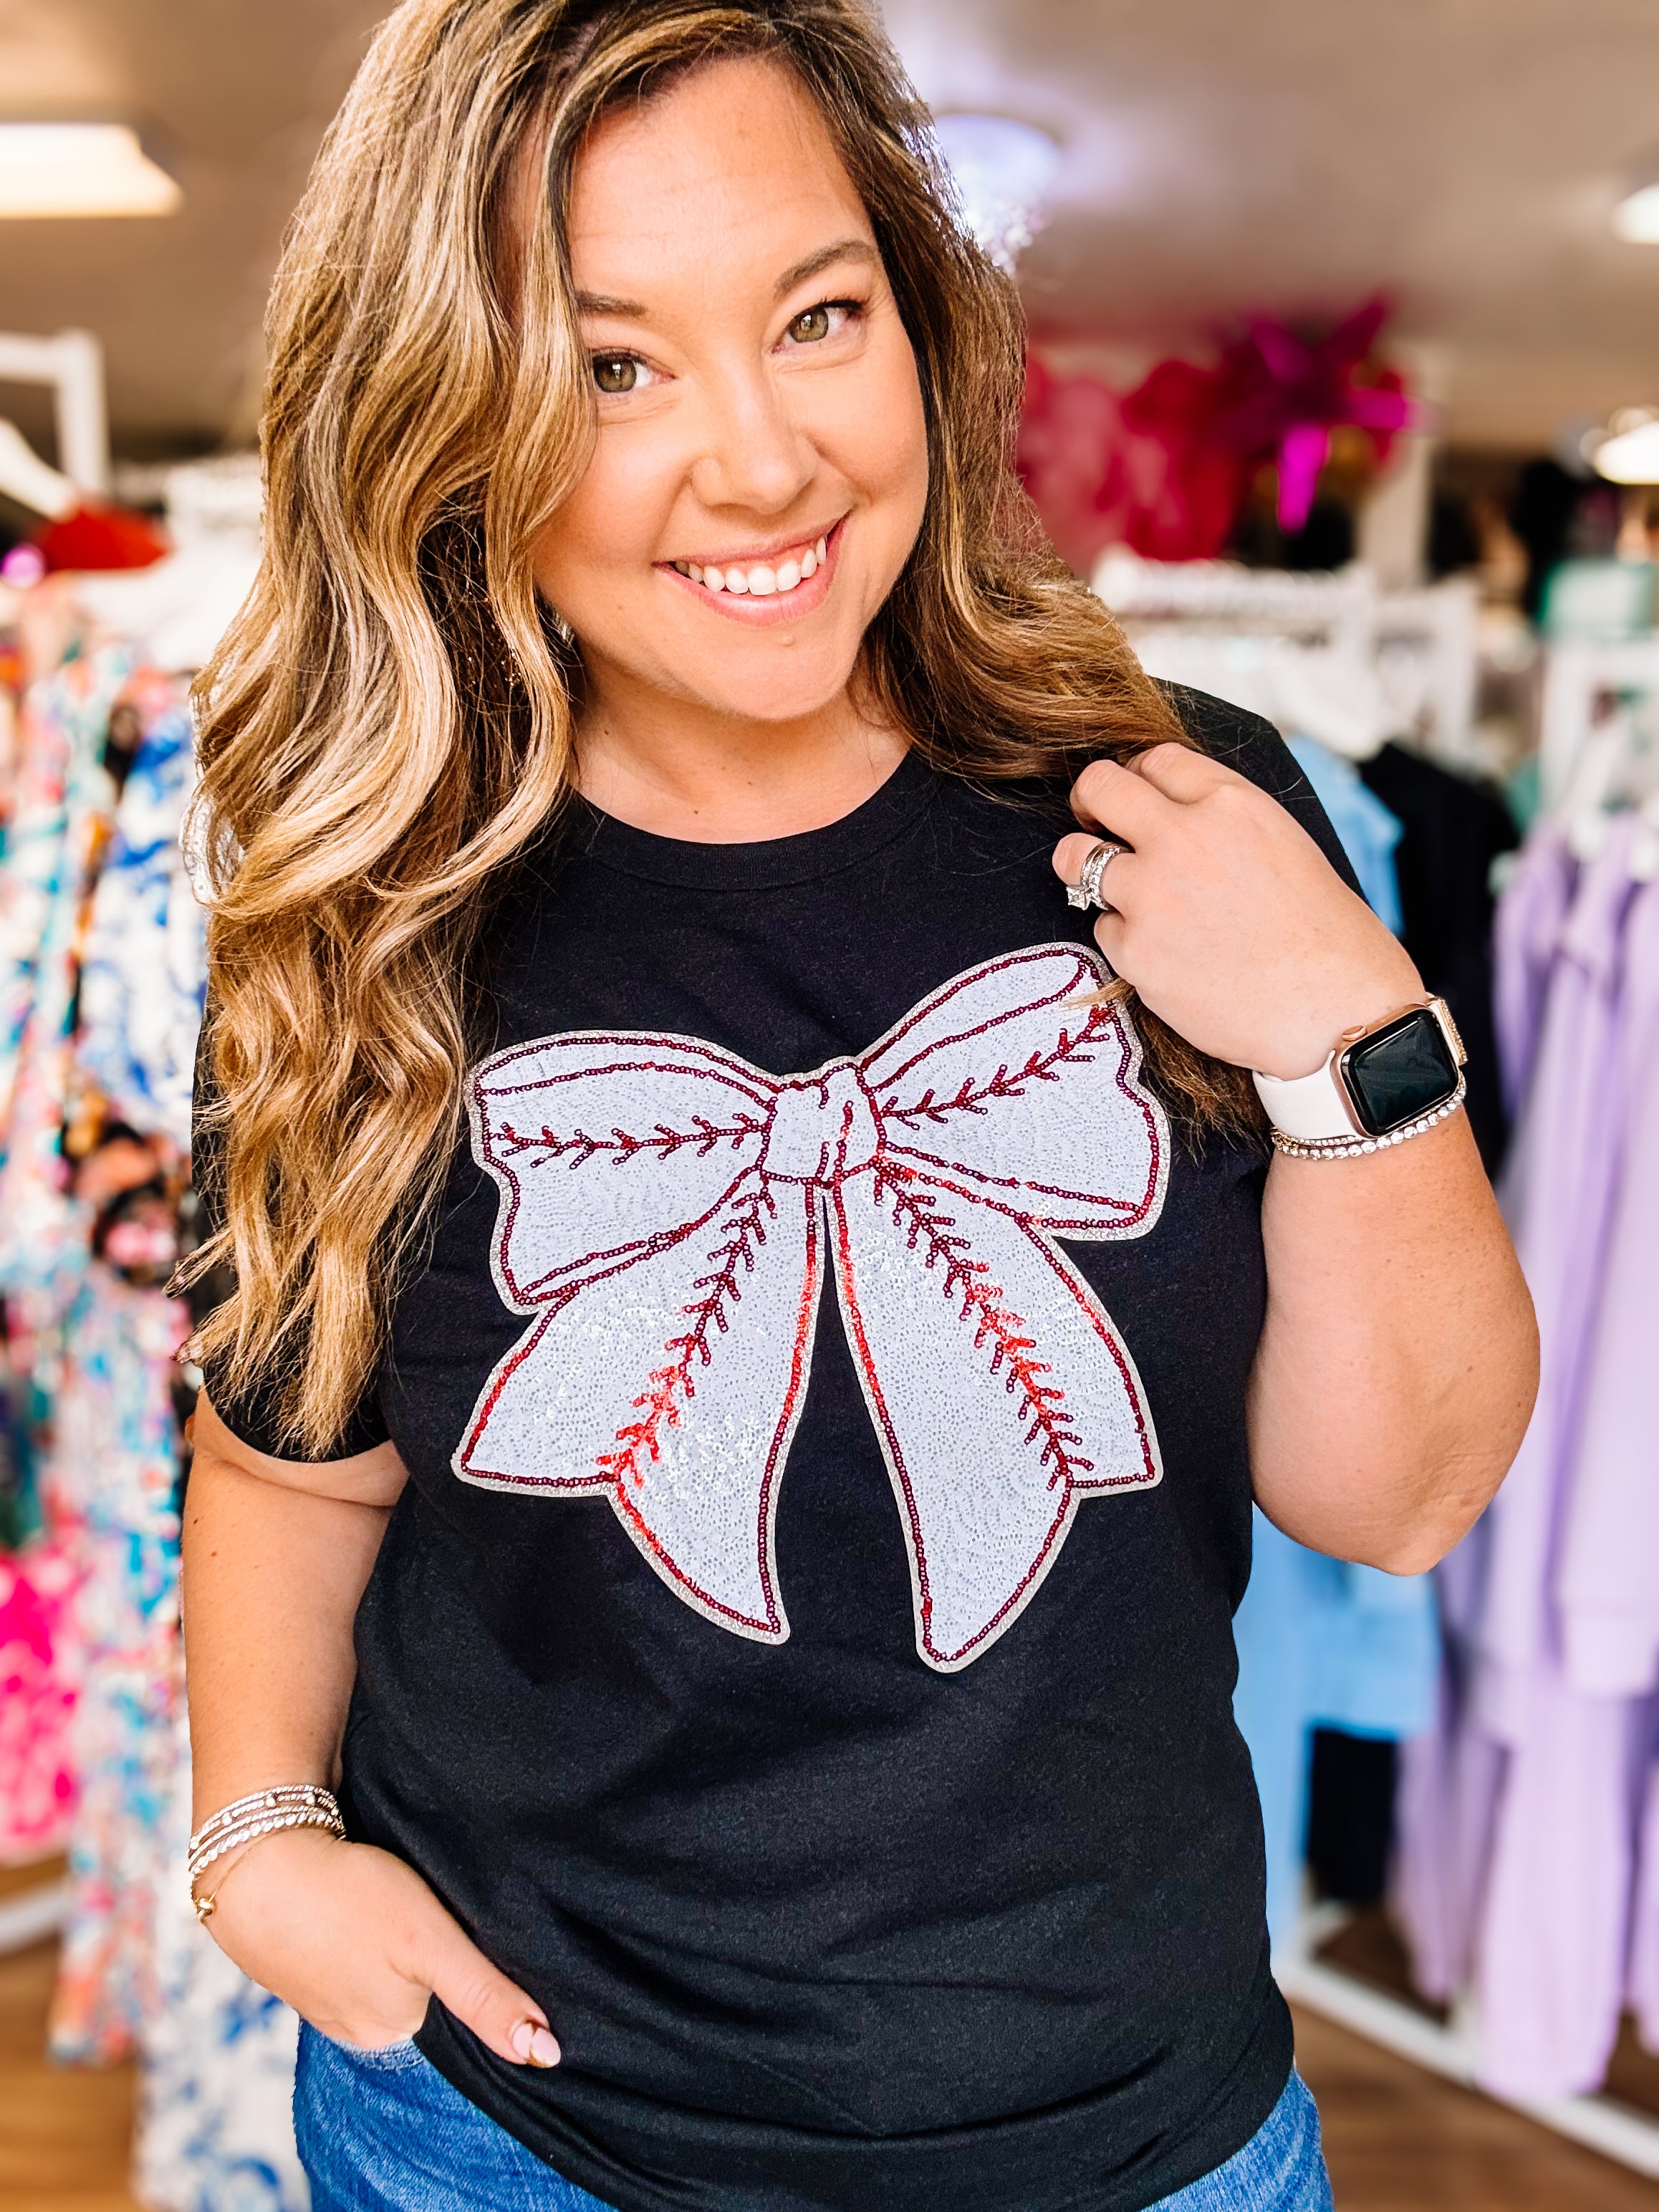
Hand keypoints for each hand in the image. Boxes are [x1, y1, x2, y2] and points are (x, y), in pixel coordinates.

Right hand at [201, 1826, 560, 2064]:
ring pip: (390, 1971)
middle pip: (425, 1996)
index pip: (457, 2019)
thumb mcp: (429, 1944)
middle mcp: (359, 2026)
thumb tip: (544, 2055)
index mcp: (391, 2032)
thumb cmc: (348, 1897)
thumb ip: (484, 1997)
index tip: (490, 1946)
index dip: (479, 1984)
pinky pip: (358, 1951)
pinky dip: (371, 1931)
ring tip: (411, 1907)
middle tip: (453, 1914)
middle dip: (442, 1964)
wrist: (255, 1858)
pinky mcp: (308, 1958)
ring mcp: (327, 1995)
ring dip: (404, 1946)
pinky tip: (374, 1906)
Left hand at [1053, 744, 1422, 1078]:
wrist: (1334, 1012)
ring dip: (1089, 869)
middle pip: (1097, 787)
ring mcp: (1151, 895)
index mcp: (1230, 803)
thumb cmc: (1324, 935)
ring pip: (1074, 857)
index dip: (1141, 778)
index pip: (1155, 759)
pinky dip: (1127, 937)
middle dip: (1090, 800)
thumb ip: (1222, 818)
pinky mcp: (1133, 950)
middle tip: (1096, 821)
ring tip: (1123, 890)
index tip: (1139, 798)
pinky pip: (1103, 927)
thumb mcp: (1285, 842)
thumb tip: (1165, 809)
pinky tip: (1169, 954)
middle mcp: (1182, 838)